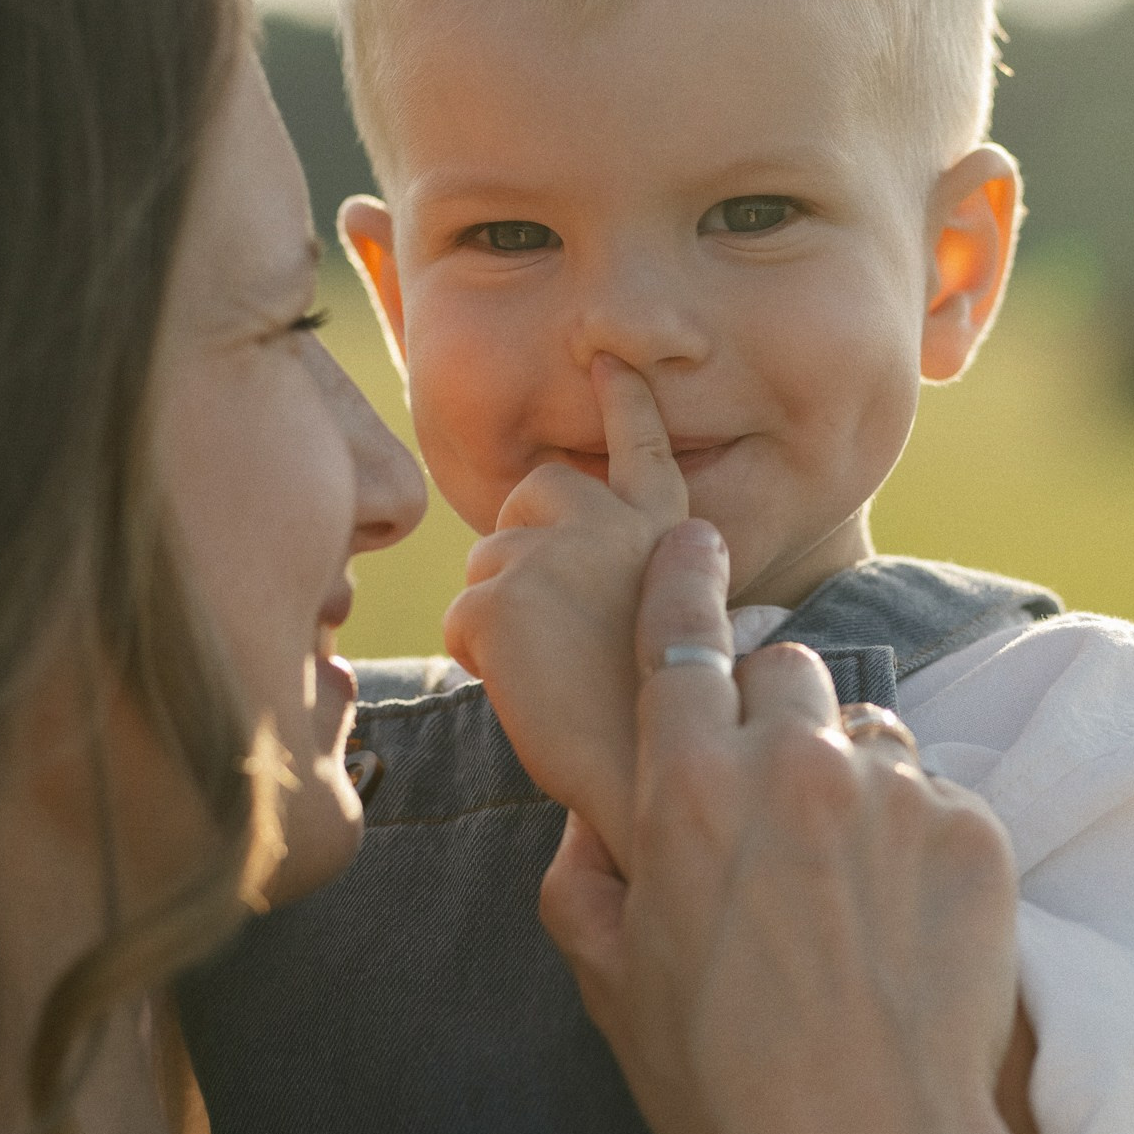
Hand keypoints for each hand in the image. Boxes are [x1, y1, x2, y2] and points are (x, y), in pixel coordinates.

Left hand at [443, 360, 687, 865]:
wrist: (654, 772)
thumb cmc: (664, 722)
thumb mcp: (672, 622)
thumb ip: (627, 574)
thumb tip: (557, 566)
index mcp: (668, 531)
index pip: (644, 447)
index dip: (626, 402)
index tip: (610, 361)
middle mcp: (612, 524)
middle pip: (533, 496)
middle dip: (527, 543)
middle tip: (558, 619)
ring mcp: (553, 554)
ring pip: (488, 563)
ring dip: (503, 612)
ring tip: (556, 669)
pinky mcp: (501, 598)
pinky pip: (461, 619)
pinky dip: (481, 658)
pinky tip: (528, 688)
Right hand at [540, 516, 1025, 1133]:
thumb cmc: (724, 1088)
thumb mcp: (612, 986)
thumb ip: (587, 879)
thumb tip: (596, 824)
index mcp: (689, 785)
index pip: (681, 636)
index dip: (683, 579)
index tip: (693, 541)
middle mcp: (794, 763)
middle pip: (785, 669)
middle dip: (770, 709)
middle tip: (767, 799)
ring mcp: (897, 792)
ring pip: (868, 730)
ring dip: (847, 774)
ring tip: (839, 883)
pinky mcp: (976, 833)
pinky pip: (936, 797)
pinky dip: (914, 839)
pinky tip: (897, 925)